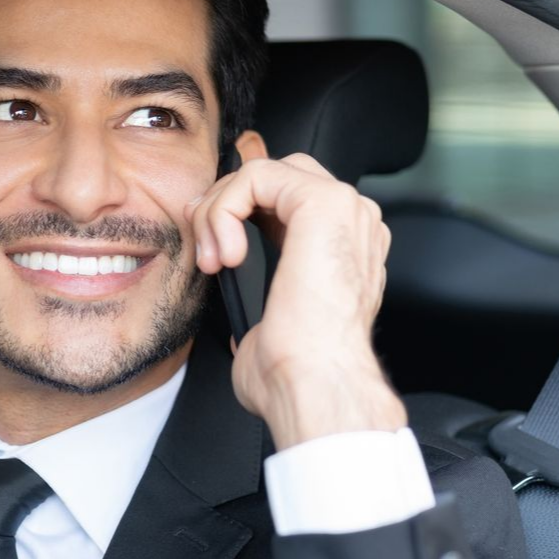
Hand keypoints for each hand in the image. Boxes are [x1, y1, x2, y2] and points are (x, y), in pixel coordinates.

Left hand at [188, 153, 405, 448]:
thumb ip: (257, 294)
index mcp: (344, 248)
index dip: (237, 210)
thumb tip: (233, 299)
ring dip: (220, 211)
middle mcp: (352, 223)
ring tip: (214, 260)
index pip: (286, 197)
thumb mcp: (268, 321)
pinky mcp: (324, 203)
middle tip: (206, 247)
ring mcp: (345, 209)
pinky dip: (225, 209)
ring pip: (262, 173)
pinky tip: (226, 255)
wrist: (315, 385)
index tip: (210, 247)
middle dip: (226, 202)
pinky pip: (257, 175)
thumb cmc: (296, 369)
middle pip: (276, 174)